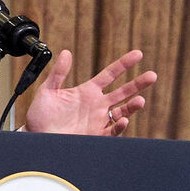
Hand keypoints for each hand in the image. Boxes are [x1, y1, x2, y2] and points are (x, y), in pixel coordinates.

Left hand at [24, 49, 155, 135]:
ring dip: (132, 106)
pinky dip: (118, 126)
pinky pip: (112, 130)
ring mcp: (97, 120)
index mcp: (87, 91)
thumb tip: (66, 53)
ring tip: (140, 100)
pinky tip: (122, 119)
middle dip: (138, 84)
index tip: (138, 54)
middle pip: (123, 92)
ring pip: (122, 111)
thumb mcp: (47, 90)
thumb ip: (58, 73)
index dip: (124, 64)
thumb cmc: (40, 116)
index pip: (110, 74)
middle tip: (152, 76)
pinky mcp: (95, 135)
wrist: (36, 137)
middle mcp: (96, 105)